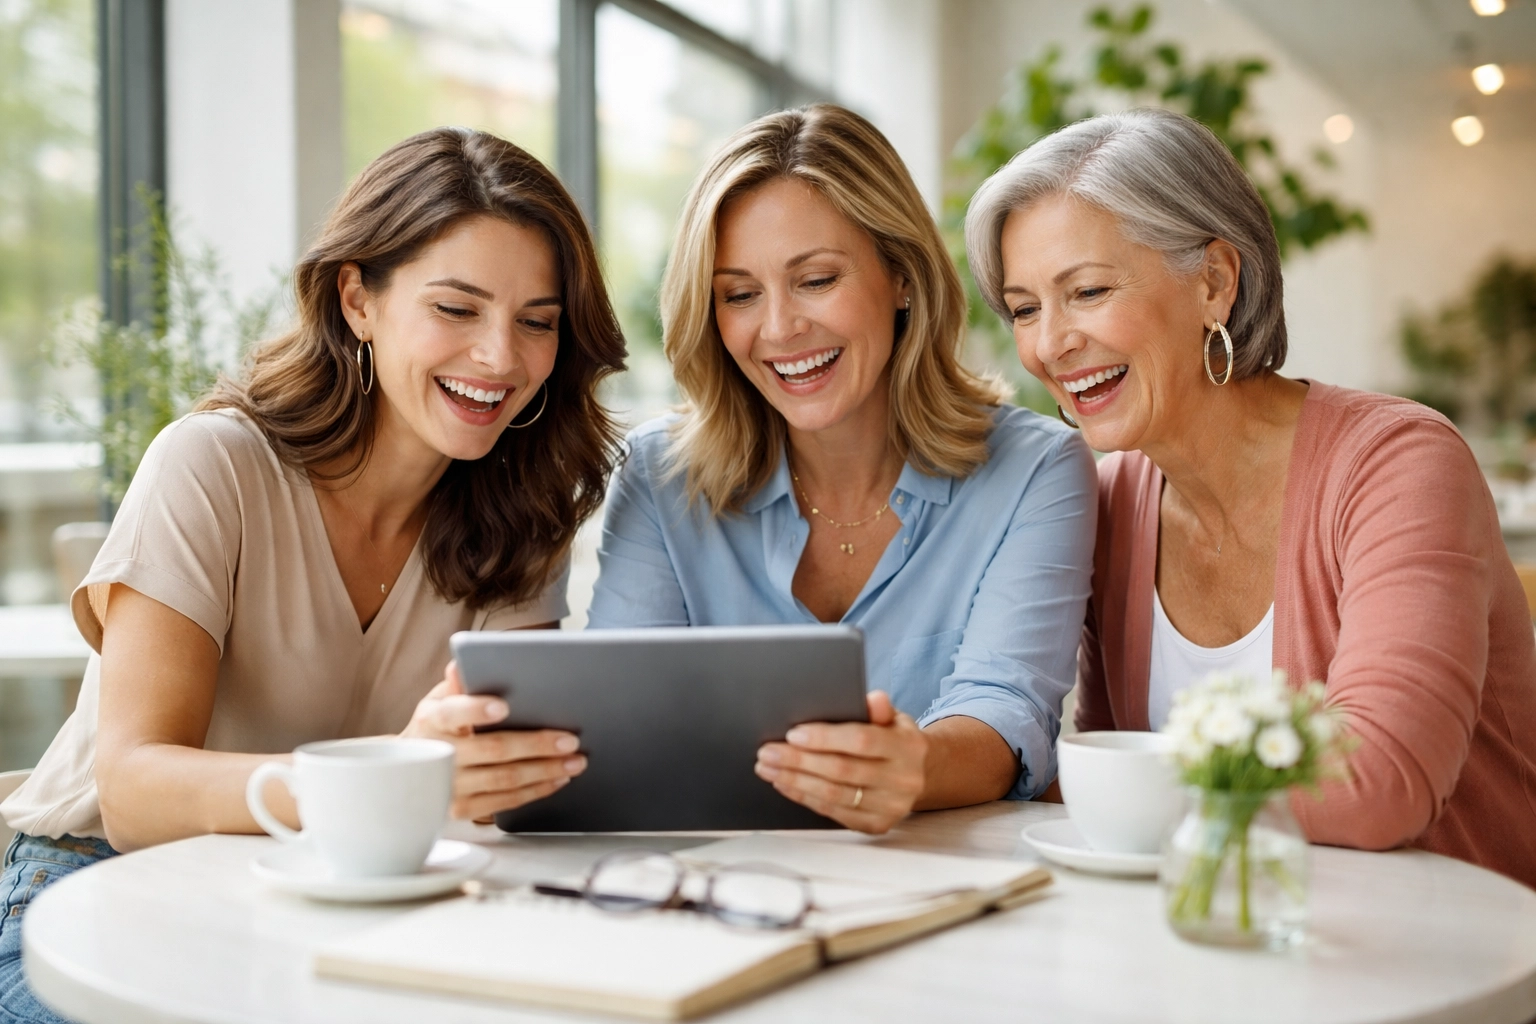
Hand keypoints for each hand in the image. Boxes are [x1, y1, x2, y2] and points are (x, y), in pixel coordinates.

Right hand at [403, 660, 586, 819]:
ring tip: (574, 761)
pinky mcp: (460, 809)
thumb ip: (457, 684)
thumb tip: (460, 664)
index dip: (476, 710)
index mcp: (432, 719)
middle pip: (493, 749)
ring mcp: (449, 786)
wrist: (410, 770)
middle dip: (536, 745)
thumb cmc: (436, 727)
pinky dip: (535, 790)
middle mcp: (439, 754)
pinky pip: (504, 802)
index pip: (453, 712)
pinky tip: (557, 779)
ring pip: (504, 779)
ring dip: (544, 771)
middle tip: (570, 740)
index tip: (503, 706)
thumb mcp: (440, 699)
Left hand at [754, 691, 926, 833]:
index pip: (861, 741)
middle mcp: (903, 779)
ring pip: (834, 794)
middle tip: (768, 752)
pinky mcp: (877, 824)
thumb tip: (873, 698)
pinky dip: (805, 797)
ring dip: (795, 781)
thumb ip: (880, 709)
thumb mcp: (894, 718)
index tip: (792, 734)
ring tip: (769, 768)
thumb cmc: (895, 740)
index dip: (824, 738)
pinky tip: (786, 784)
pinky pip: (834, 812)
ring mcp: (891, 806)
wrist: (920, 774)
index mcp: (908, 747)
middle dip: (799, 760)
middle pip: (841, 770)